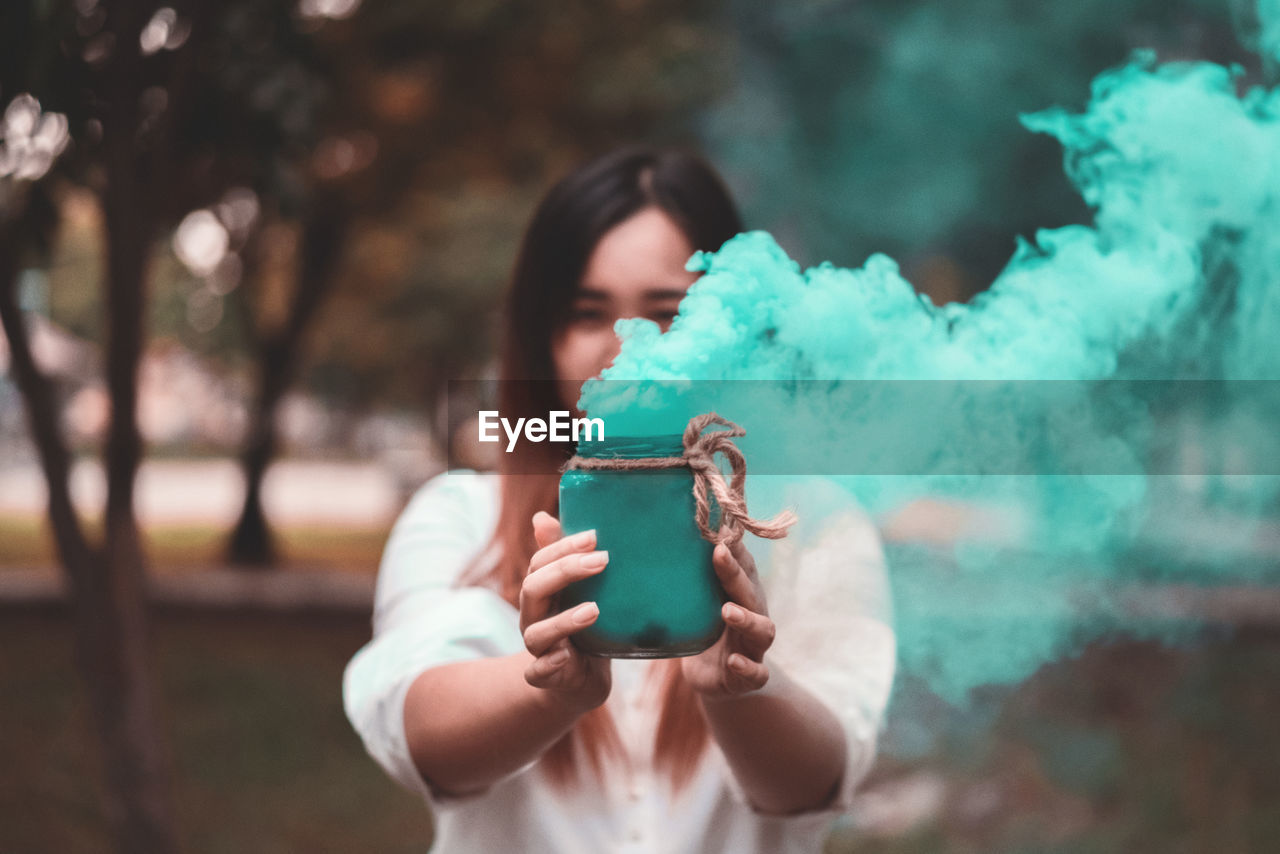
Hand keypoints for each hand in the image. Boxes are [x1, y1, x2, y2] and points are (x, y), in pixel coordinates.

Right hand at [519, 511, 611, 712]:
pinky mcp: (546, 676)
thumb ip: (562, 557)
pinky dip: (548, 665)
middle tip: (602, 560)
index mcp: (540, 592)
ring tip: (594, 610)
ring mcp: (538, 648)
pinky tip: (565, 656)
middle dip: (565, 572)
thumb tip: (540, 516)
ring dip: (564, 620)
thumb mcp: (577, 590)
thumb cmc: (581, 627)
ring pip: (535, 633)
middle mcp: (534, 617)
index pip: (540, 562)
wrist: (577, 679)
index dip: (563, 547)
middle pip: (533, 589)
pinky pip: (536, 673)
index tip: (595, 536)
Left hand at [681, 539, 775, 700]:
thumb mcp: (701, 601)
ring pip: (763, 631)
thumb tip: (674, 535)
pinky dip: (748, 667)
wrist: (716, 678)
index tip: (718, 529)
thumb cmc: (706, 629)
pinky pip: (756, 673)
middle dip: (735, 574)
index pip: (744, 566)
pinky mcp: (749, 676)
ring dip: (748, 619)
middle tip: (719, 555)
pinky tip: (734, 661)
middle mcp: (753, 615)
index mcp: (742, 594)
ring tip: (727, 611)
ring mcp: (753, 646)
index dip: (734, 548)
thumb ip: (693, 575)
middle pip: (751, 592)